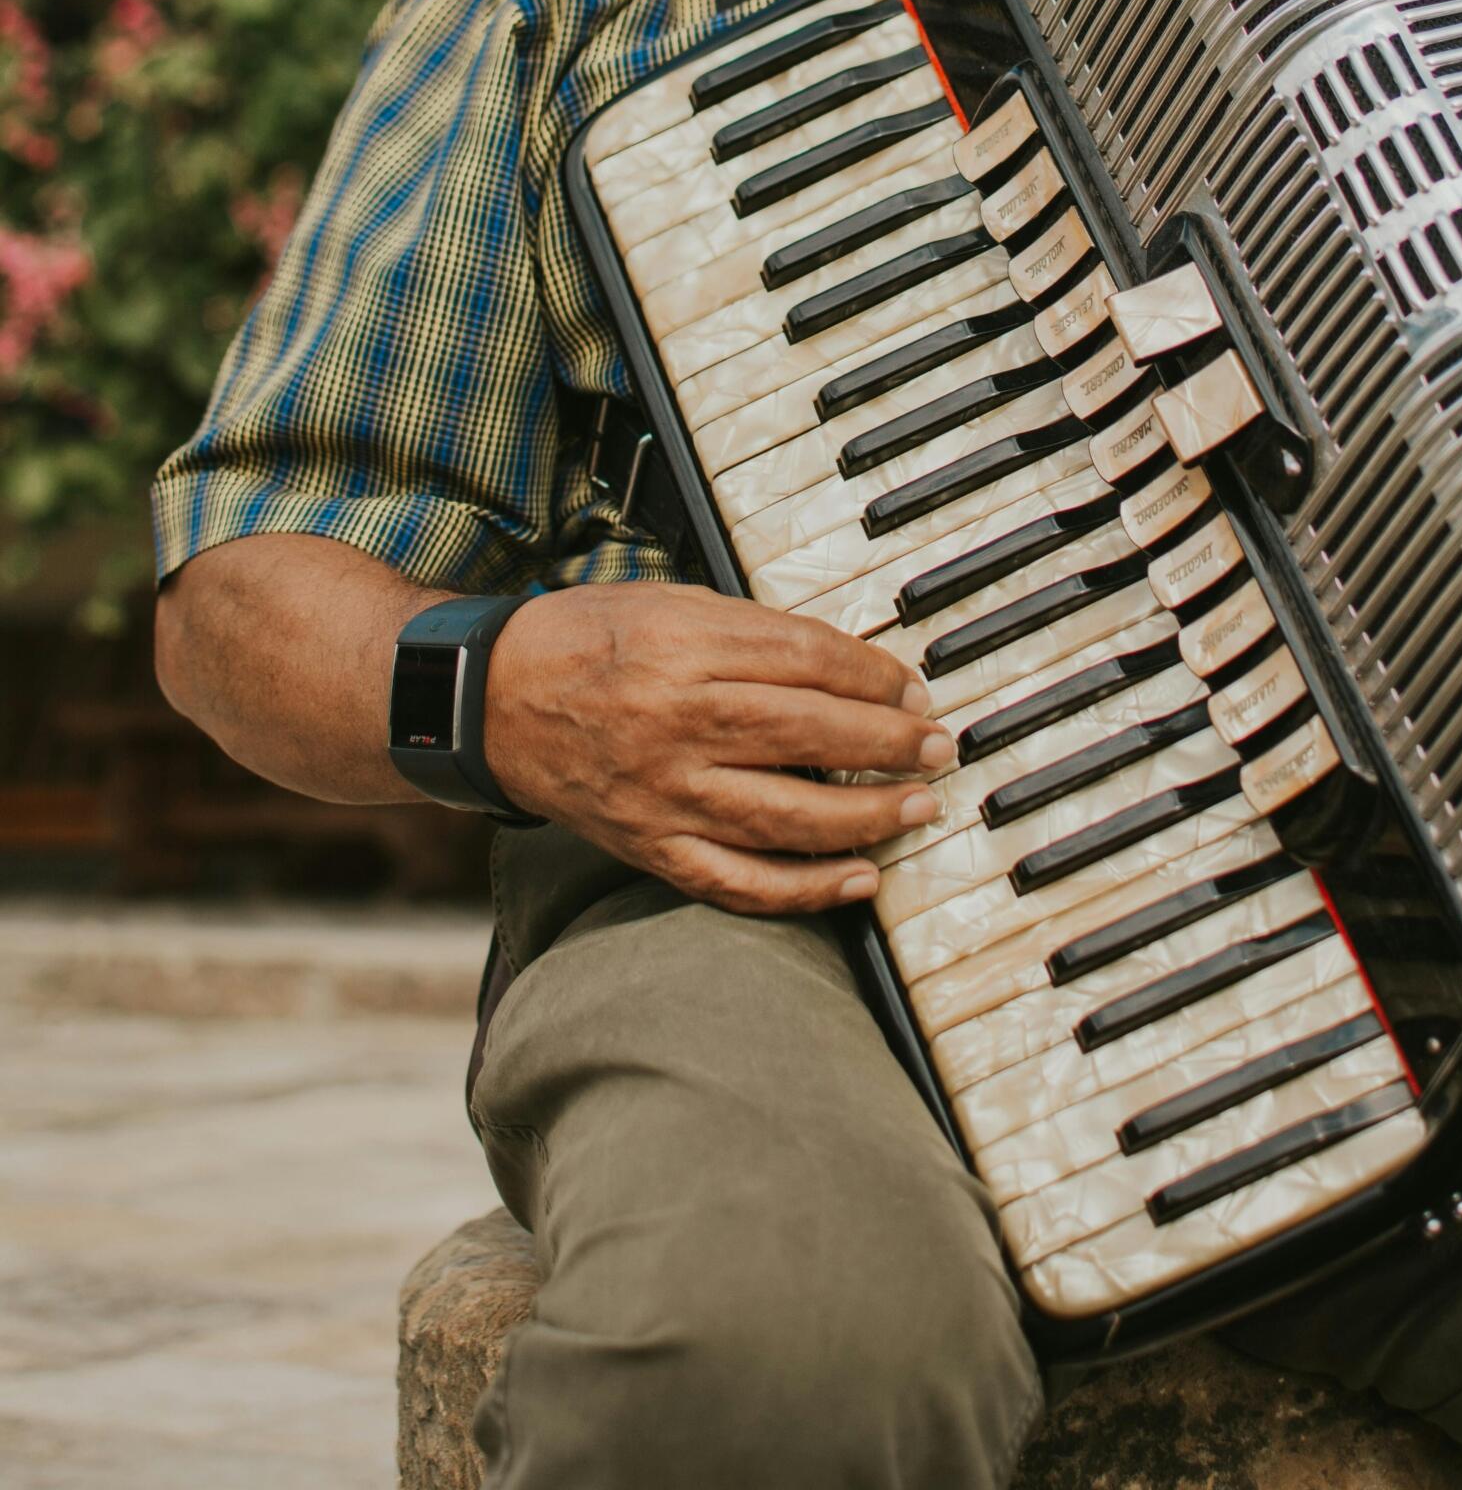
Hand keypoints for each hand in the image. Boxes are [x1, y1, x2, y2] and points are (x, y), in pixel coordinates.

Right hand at [482, 582, 955, 915]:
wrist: (492, 701)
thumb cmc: (588, 641)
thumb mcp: (670, 603)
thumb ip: (755, 632)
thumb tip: (851, 666)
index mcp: (683, 647)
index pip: (806, 660)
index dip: (874, 676)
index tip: (913, 687)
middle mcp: (676, 722)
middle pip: (809, 735)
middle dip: (889, 743)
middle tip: (938, 746)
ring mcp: (664, 793)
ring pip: (787, 817)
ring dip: (868, 817)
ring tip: (917, 807)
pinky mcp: (651, 847)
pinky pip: (739, 882)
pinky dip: (806, 890)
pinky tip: (859, 880)